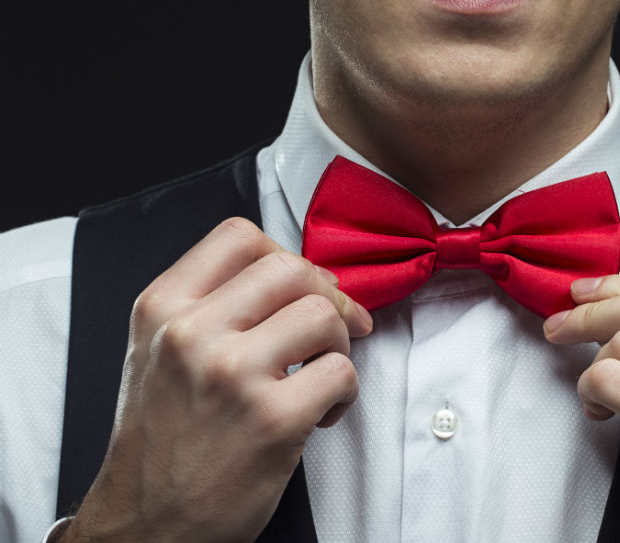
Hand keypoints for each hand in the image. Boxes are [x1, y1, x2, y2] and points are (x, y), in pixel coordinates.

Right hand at [61, 218, 372, 542]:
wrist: (146, 523)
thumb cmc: (161, 440)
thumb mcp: (159, 351)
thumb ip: (213, 304)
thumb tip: (300, 278)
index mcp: (162, 308)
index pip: (239, 235)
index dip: (285, 254)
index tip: (304, 285)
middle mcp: (191, 332)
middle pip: (291, 268)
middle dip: (327, 296)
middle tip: (335, 327)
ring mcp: (232, 373)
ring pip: (324, 314)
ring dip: (339, 344)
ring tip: (318, 375)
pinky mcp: (272, 418)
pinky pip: (341, 372)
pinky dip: (345, 393)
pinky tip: (319, 413)